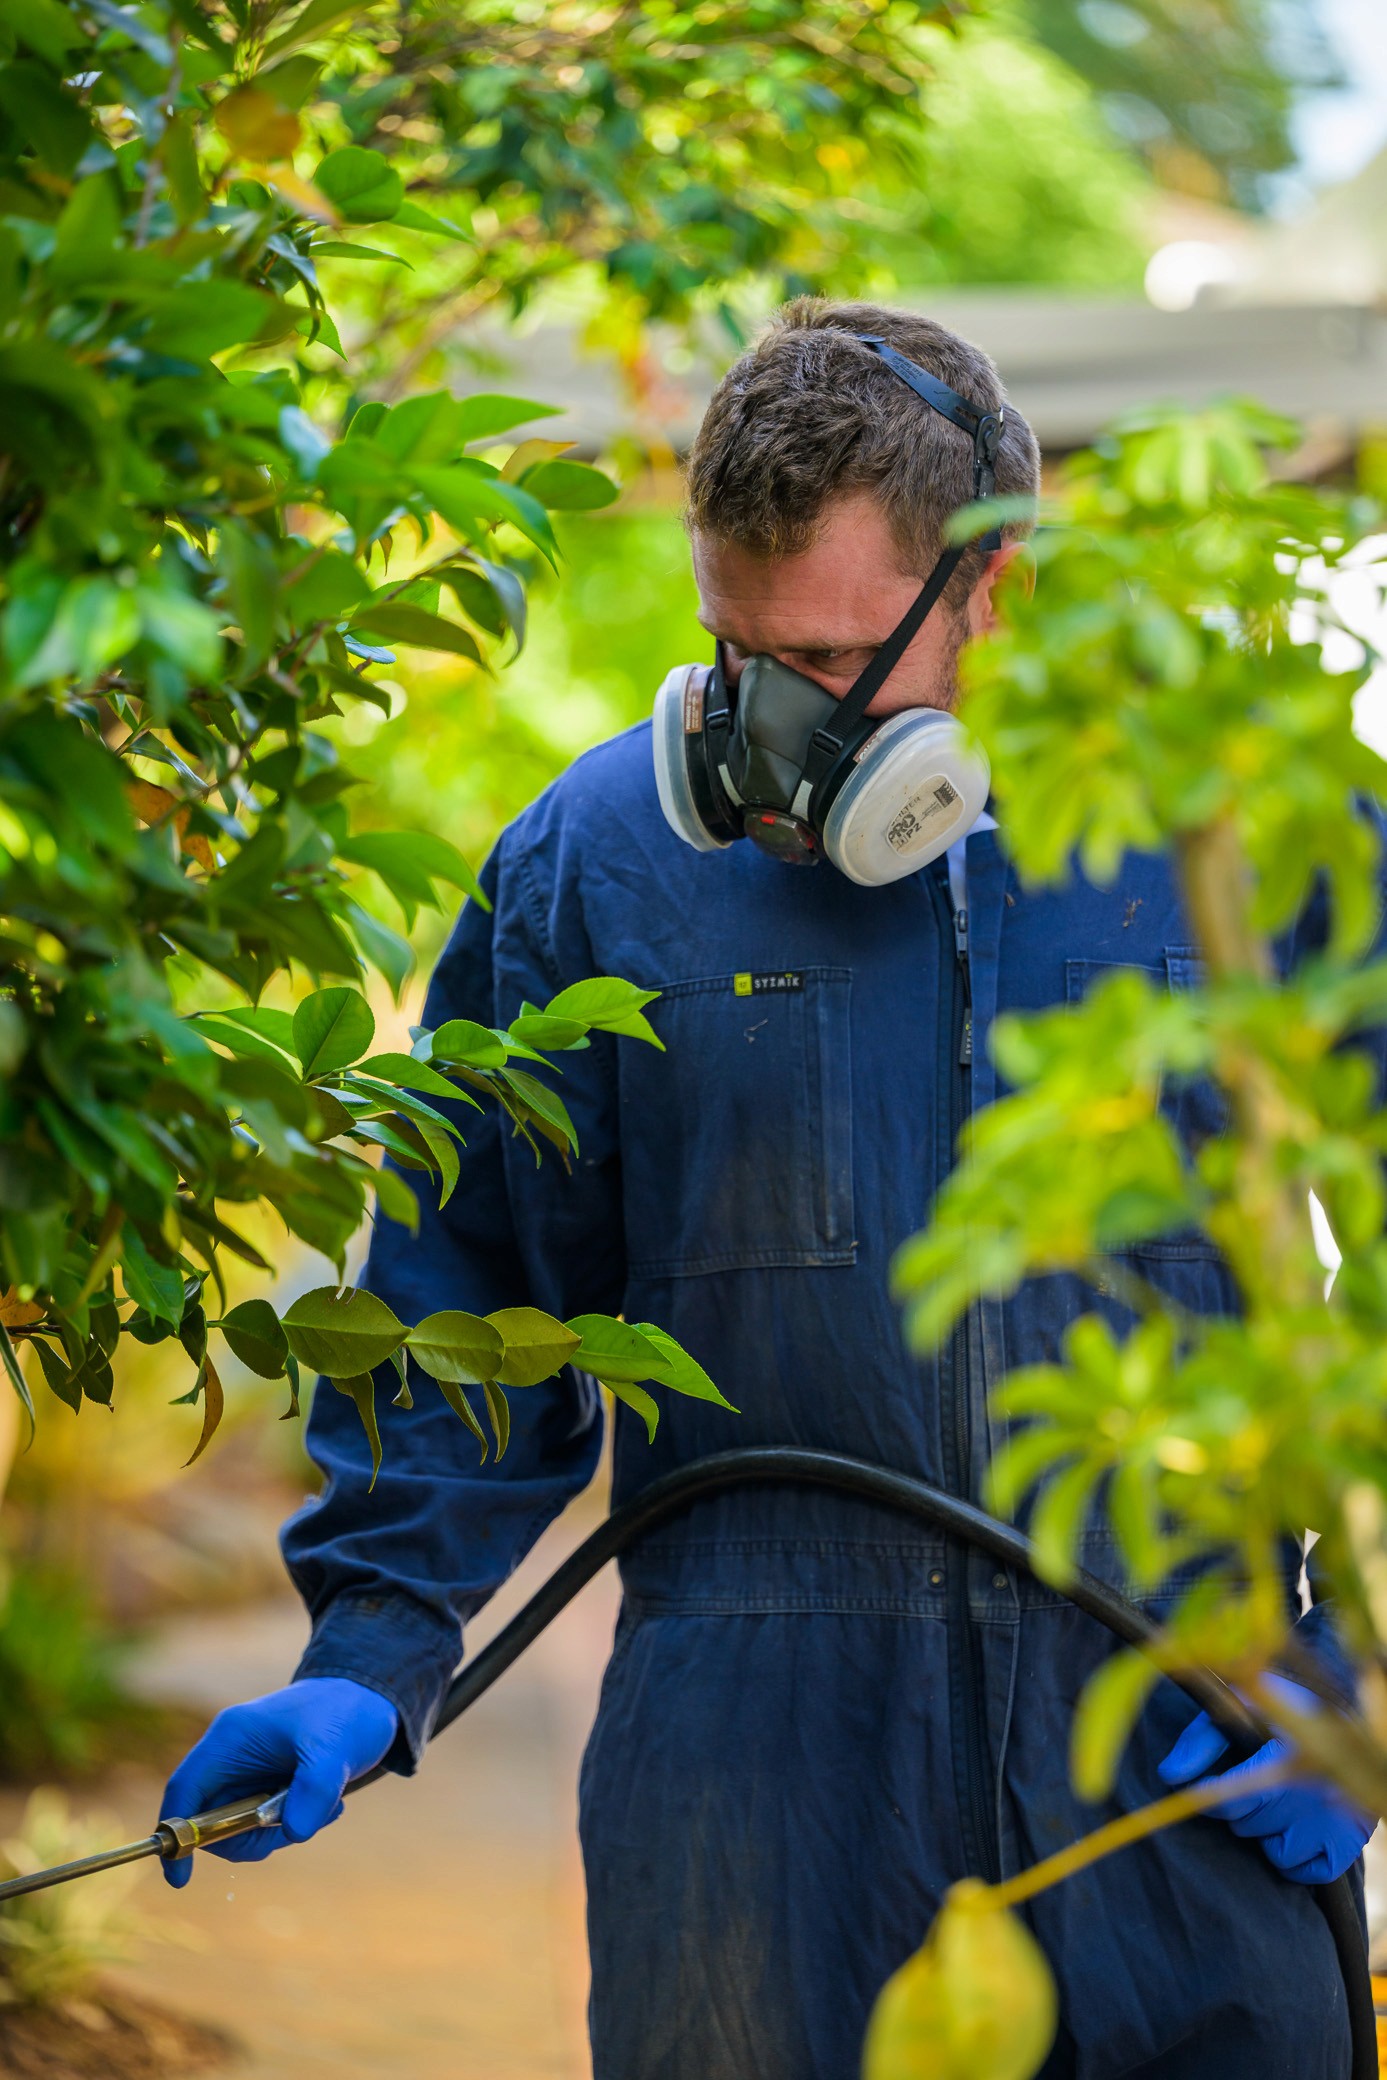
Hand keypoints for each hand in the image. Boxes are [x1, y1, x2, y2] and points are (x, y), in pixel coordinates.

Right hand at [159, 1676, 398, 1888]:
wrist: (370, 1698)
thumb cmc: (346, 1714)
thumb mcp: (335, 1751)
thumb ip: (314, 1790)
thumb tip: (294, 1833)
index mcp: (230, 1738)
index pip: (184, 1791)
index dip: (177, 1836)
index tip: (181, 1880)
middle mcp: (231, 1756)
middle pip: (211, 1820)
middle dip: (251, 1835)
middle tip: (296, 1827)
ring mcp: (247, 1770)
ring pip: (239, 1827)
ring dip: (279, 1831)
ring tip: (325, 1807)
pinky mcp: (266, 1784)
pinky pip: (263, 1823)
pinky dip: (293, 1824)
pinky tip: (329, 1804)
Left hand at [1158, 1672, 1373, 1885]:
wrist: (1344, 1734)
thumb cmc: (1280, 1720)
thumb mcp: (1239, 1712)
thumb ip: (1201, 1742)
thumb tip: (1169, 1775)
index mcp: (1285, 1751)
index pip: (1233, 1797)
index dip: (1212, 1799)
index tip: (1202, 1795)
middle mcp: (1311, 1790)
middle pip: (1248, 1826)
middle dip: (1242, 1811)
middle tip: (1256, 1789)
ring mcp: (1332, 1821)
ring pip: (1276, 1852)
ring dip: (1269, 1834)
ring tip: (1280, 1806)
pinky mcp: (1345, 1846)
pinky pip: (1303, 1872)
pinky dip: (1296, 1859)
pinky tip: (1297, 1830)